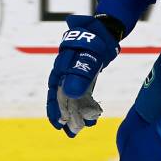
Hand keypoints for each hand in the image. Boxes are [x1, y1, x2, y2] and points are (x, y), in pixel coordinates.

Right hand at [47, 15, 119, 137]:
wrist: (105, 29)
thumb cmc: (95, 34)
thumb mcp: (89, 50)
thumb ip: (81, 67)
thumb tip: (71, 92)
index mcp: (62, 63)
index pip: (55, 88)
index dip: (54, 105)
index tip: (56, 121)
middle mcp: (66, 71)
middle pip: (62, 96)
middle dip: (63, 115)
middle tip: (66, 132)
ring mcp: (76, 75)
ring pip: (73, 98)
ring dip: (75, 114)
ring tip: (77, 131)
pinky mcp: (86, 78)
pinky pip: (84, 95)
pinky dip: (87, 107)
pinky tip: (92, 119)